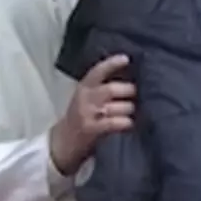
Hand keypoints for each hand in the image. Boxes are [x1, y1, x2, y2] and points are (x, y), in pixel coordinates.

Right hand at [48, 54, 135, 174]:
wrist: (63, 142)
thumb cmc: (81, 117)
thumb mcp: (86, 97)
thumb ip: (102, 87)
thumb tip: (130, 76)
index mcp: (84, 87)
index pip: (98, 71)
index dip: (112, 64)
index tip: (126, 59)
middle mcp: (85, 98)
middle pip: (112, 89)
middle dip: (129, 91)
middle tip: (137, 95)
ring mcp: (87, 114)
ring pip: (117, 106)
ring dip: (130, 109)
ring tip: (133, 111)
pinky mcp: (91, 129)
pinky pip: (113, 122)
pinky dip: (125, 122)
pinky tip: (129, 123)